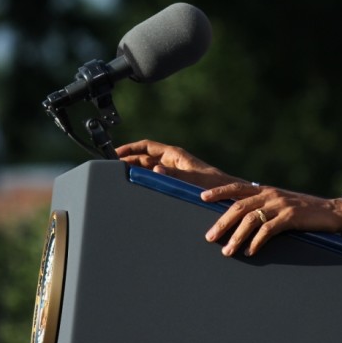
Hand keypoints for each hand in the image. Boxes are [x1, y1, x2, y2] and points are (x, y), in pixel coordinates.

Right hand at [115, 139, 243, 189]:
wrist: (228, 195)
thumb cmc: (215, 185)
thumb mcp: (193, 179)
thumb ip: (174, 174)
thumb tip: (156, 170)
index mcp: (174, 155)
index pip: (146, 147)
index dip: (130, 148)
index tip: (115, 153)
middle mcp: (172, 161)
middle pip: (143, 157)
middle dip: (128, 160)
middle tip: (112, 167)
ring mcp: (173, 171)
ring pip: (148, 168)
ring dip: (135, 171)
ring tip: (120, 176)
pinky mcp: (175, 182)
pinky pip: (155, 179)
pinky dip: (144, 180)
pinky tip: (137, 187)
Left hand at [200, 184, 341, 256]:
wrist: (332, 212)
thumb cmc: (304, 211)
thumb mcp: (280, 204)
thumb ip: (263, 207)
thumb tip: (242, 218)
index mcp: (265, 190)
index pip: (237, 187)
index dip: (219, 191)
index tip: (201, 197)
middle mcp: (270, 194)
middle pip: (239, 206)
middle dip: (222, 222)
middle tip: (209, 237)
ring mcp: (280, 205)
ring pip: (251, 219)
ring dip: (237, 237)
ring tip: (227, 251)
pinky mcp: (291, 217)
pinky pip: (269, 230)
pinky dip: (257, 242)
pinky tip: (250, 252)